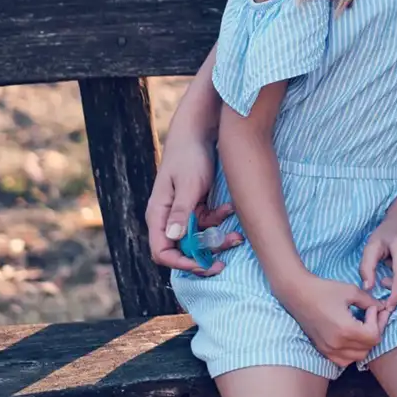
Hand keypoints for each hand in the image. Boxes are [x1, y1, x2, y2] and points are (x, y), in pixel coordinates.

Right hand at [146, 131, 240, 273]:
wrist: (198, 131)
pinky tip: (230, 208)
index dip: (181, 263)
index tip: (204, 265)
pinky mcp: (195, 205)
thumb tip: (173, 237)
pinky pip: (206, 222)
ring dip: (216, 239)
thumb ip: (182, 211)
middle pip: (181, 249)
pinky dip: (219, 219)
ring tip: (237, 237)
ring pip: (197, 238)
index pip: (162, 252)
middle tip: (224, 262)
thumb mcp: (188, 183)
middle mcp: (168, 217)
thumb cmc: (189, 154)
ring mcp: (182, 212)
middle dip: (203, 255)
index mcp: (159, 214)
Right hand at [281, 274, 390, 367]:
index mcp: (345, 330)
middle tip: (372, 316)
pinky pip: (344, 360)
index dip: (378, 321)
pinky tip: (352, 337)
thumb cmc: (324, 290)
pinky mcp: (323, 350)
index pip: (374, 336)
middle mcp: (337, 344)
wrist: (298, 294)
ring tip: (363, 326)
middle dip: (374, 331)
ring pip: (358, 357)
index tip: (372, 308)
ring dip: (365, 343)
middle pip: (368, 348)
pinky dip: (352, 352)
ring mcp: (329, 350)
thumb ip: (370, 302)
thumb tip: (382, 308)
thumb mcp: (351, 291)